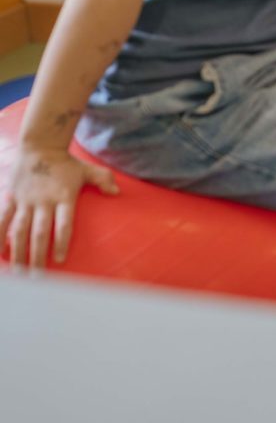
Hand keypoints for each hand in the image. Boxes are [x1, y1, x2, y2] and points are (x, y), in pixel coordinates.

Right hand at [0, 147, 117, 268]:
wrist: (40, 145)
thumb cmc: (67, 162)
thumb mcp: (87, 169)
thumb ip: (103, 180)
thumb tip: (117, 192)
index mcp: (64, 196)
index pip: (64, 223)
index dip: (62, 241)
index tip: (60, 259)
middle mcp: (44, 200)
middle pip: (40, 232)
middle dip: (38, 256)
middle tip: (38, 278)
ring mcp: (26, 200)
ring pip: (20, 230)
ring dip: (18, 252)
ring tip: (19, 273)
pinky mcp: (11, 198)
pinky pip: (2, 219)